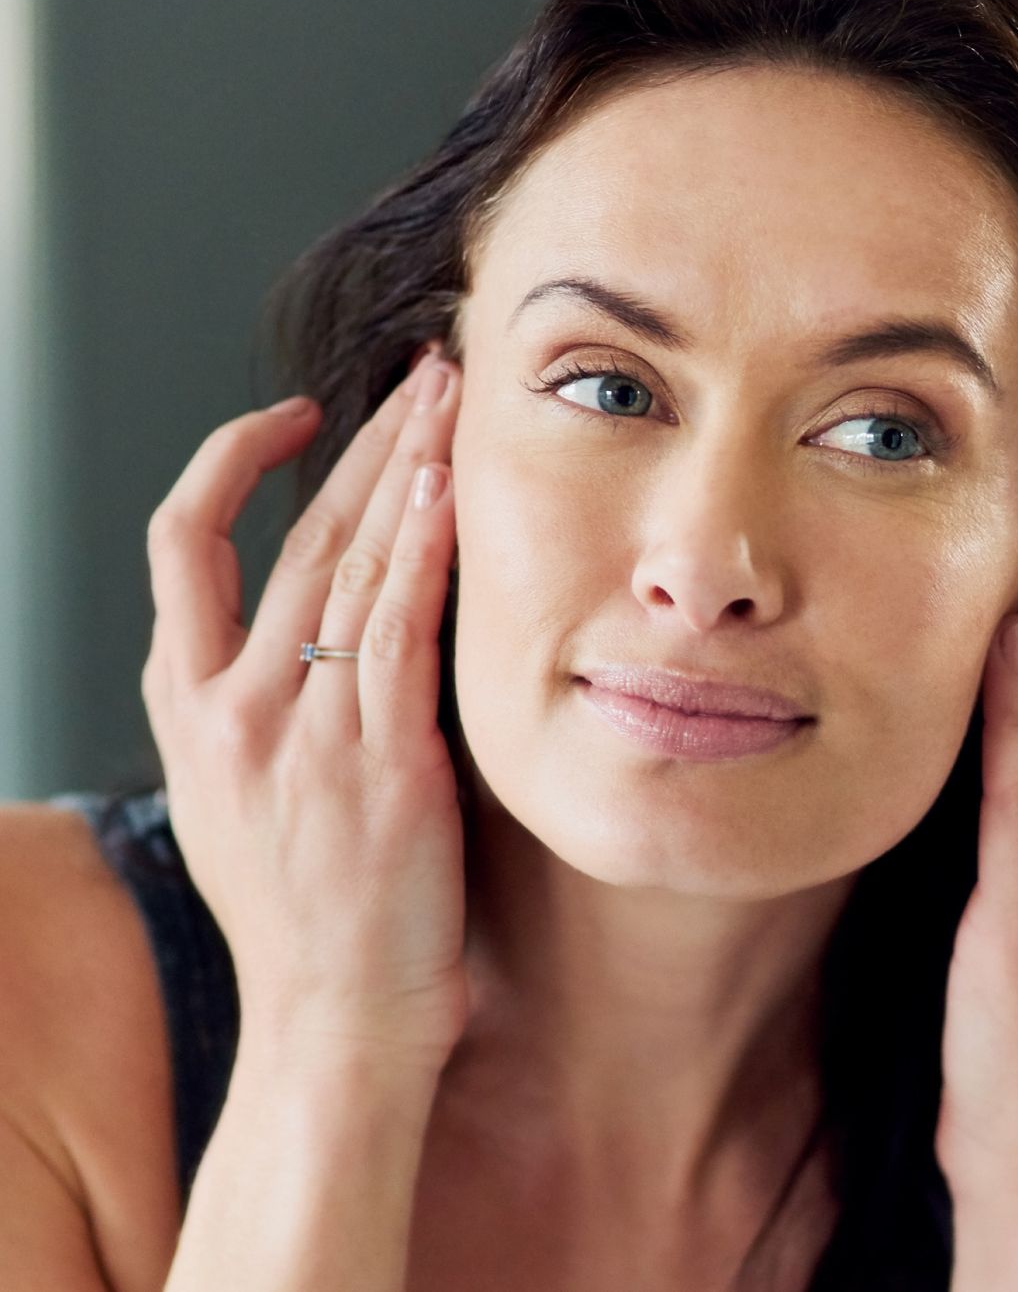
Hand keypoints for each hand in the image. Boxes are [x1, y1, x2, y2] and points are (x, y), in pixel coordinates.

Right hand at [141, 348, 468, 1070]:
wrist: (333, 1023)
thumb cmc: (306, 919)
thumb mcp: (240, 800)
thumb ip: (260, 707)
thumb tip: (314, 628)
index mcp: (189, 709)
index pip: (184, 545)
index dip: (232, 462)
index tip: (298, 416)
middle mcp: (232, 707)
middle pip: (293, 533)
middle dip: (364, 440)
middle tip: (421, 376)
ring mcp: (302, 734)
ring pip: (349, 563)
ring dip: (406, 467)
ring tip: (451, 399)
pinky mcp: (380, 763)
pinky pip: (400, 630)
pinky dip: (425, 551)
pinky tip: (452, 490)